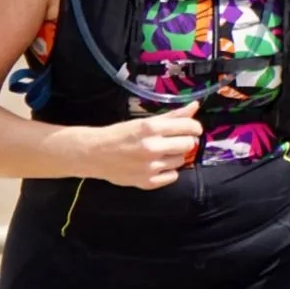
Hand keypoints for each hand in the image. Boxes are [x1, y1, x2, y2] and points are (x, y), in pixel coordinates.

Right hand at [86, 101, 202, 188]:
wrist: (94, 154)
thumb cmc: (120, 134)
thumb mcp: (144, 121)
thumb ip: (172, 116)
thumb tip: (195, 106)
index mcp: (151, 128)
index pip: (188, 126)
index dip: (194, 127)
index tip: (192, 128)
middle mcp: (152, 148)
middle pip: (188, 144)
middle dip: (185, 141)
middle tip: (174, 141)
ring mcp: (150, 167)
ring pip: (181, 160)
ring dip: (175, 156)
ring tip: (161, 153)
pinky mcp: (148, 182)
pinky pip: (173, 176)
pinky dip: (169, 171)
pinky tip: (158, 165)